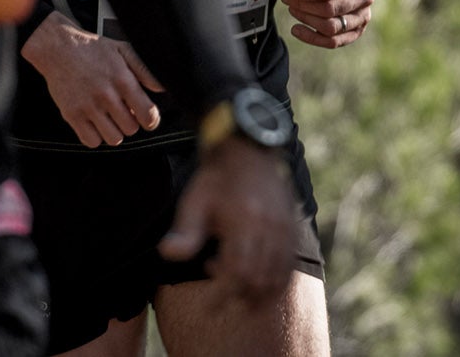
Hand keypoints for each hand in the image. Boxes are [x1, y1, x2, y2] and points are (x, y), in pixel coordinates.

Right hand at [21, 11, 164, 146]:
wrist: (58, 48)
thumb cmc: (91, 49)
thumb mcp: (122, 50)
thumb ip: (144, 69)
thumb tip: (161, 88)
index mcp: (122, 79)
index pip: (148, 115)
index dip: (150, 119)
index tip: (146, 117)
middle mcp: (106, 95)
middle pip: (131, 129)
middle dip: (130, 122)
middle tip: (122, 111)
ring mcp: (88, 107)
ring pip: (113, 139)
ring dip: (114, 131)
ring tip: (109, 117)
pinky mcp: (72, 115)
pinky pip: (91, 141)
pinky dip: (95, 136)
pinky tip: (95, 122)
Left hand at [159, 136, 295, 298]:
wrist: (247, 152)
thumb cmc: (216, 179)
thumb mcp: (194, 201)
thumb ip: (185, 231)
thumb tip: (166, 254)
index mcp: (245, 220)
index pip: (237, 271)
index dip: (223, 295)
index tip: (210, 307)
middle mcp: (270, 227)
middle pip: (258, 280)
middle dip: (239, 297)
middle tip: (221, 296)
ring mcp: (285, 229)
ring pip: (277, 278)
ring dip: (259, 296)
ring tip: (238, 293)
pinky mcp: (292, 230)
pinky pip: (289, 268)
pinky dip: (276, 284)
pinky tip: (257, 283)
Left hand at [279, 0, 371, 48]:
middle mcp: (364, 1)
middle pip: (330, 10)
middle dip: (305, 5)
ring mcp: (361, 19)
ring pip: (331, 28)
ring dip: (306, 19)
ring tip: (293, 9)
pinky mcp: (353, 34)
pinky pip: (332, 42)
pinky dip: (311, 38)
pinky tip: (296, 29)